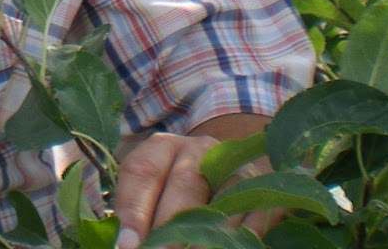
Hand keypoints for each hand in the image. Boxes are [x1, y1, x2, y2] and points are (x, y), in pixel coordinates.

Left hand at [113, 132, 282, 248]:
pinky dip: (240, 235)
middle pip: (184, 183)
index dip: (134, 210)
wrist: (226, 168)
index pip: (142, 172)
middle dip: (170, 226)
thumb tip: (126, 243)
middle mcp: (199, 149)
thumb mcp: (153, 187)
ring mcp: (233, 166)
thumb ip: (137, 208)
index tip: (127, 244)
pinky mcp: (261, 186)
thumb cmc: (175, 184)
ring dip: (206, 236)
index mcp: (162, 147)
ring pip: (221, 200)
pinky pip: (253, 212)